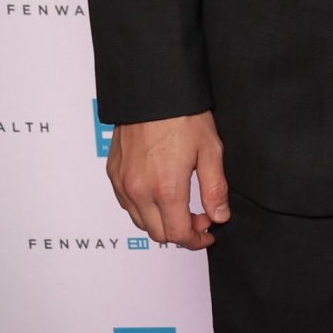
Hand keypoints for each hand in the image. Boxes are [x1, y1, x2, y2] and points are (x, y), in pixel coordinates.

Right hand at [107, 112, 230, 248]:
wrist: (153, 92)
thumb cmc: (183, 116)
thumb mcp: (210, 152)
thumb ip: (215, 189)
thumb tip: (219, 216)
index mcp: (166, 189)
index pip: (177, 234)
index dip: (195, 239)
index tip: (208, 232)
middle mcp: (138, 190)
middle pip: (157, 233)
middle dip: (180, 233)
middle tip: (200, 219)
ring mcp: (122, 183)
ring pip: (139, 221)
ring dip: (161, 222)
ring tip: (182, 207)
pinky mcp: (113, 173)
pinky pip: (126, 204)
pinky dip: (143, 209)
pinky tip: (160, 195)